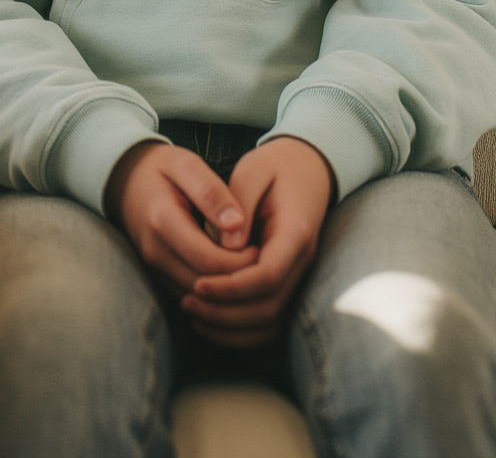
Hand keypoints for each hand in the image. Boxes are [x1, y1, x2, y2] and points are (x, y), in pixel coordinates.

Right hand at [104, 142, 256, 293]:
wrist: (124, 182)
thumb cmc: (161, 169)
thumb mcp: (186, 165)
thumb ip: (211, 192)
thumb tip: (237, 223)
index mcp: (162, 221)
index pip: (210, 261)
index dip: (242, 262)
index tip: (263, 247)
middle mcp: (154, 252)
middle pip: (206, 286)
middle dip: (239, 280)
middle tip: (263, 261)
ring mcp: (153, 267)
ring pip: (198, 298)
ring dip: (228, 291)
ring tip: (251, 269)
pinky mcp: (157, 276)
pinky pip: (190, 297)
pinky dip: (214, 293)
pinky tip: (232, 274)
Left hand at [181, 138, 334, 347]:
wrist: (308, 168)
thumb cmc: (276, 166)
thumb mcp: (253, 171)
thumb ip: (238, 202)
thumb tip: (226, 245)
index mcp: (295, 232)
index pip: (267, 276)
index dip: (231, 287)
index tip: (197, 284)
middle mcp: (302, 260)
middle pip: (269, 307)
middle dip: (225, 311)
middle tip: (186, 301)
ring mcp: (299, 274)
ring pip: (271, 321)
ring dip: (231, 325)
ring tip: (191, 311)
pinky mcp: (288, 281)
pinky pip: (270, 319)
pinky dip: (241, 328)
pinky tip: (208, 318)